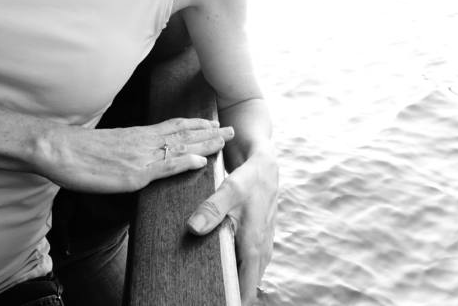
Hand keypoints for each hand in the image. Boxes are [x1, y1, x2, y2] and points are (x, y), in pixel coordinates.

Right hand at [37, 117, 233, 192]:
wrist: (59, 149)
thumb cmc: (78, 151)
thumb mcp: (110, 147)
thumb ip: (128, 149)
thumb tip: (136, 155)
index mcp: (138, 135)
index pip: (173, 127)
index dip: (195, 125)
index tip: (214, 122)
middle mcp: (144, 142)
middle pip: (183, 134)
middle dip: (209, 132)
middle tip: (233, 129)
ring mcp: (141, 156)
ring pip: (180, 146)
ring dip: (206, 143)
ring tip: (226, 139)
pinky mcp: (133, 173)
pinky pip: (163, 167)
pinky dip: (183, 162)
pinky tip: (201, 161)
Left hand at [186, 149, 277, 304]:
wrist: (264, 165)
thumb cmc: (249, 178)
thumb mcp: (229, 190)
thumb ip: (212, 209)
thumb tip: (193, 228)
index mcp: (255, 245)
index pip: (246, 288)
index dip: (233, 300)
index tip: (217, 304)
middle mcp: (261, 249)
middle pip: (247, 285)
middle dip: (230, 293)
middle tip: (205, 296)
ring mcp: (262, 244)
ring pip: (249, 274)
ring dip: (235, 280)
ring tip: (211, 287)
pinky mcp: (258, 238)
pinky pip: (249, 262)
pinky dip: (238, 268)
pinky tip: (222, 266)